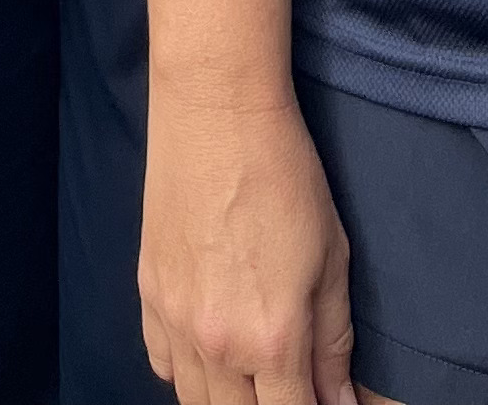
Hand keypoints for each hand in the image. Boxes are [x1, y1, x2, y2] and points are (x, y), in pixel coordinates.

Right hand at [138, 93, 357, 404]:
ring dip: (228, 398)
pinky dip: (187, 372)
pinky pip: (162, 365)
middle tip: (290, 383)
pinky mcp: (147, 294)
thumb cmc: (284, 175)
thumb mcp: (332, 257)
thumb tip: (340, 401)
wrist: (216, 111)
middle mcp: (217, 342)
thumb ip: (333, 342)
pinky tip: (211, 351)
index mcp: (272, 337)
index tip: (323, 401)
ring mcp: (174, 320)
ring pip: (195, 402)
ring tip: (254, 375)